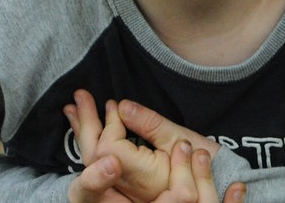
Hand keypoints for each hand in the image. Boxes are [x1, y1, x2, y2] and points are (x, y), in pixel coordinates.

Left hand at [65, 89, 244, 202]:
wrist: (211, 186)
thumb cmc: (202, 163)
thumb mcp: (180, 139)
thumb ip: (150, 124)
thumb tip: (122, 106)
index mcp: (141, 176)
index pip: (109, 149)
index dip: (110, 124)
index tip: (115, 105)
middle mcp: (127, 186)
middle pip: (93, 156)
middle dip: (86, 124)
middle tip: (79, 96)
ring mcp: (123, 189)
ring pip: (92, 163)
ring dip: (84, 133)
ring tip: (73, 109)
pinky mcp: (123, 186)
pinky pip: (98, 166)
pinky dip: (91, 144)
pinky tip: (86, 130)